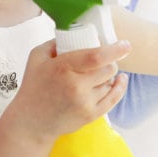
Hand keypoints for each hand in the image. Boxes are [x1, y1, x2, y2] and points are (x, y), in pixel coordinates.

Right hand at [12, 39, 129, 140]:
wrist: (31, 122)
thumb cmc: (34, 87)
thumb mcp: (36, 57)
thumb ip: (54, 43)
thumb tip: (74, 34)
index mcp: (63, 68)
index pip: (96, 56)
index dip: (114, 50)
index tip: (125, 44)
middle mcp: (76, 86)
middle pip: (108, 69)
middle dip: (110, 61)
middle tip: (104, 59)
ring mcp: (85, 102)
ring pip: (110, 82)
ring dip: (109, 75)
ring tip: (99, 73)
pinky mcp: (90, 115)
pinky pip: (113, 98)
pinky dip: (119, 87)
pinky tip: (120, 80)